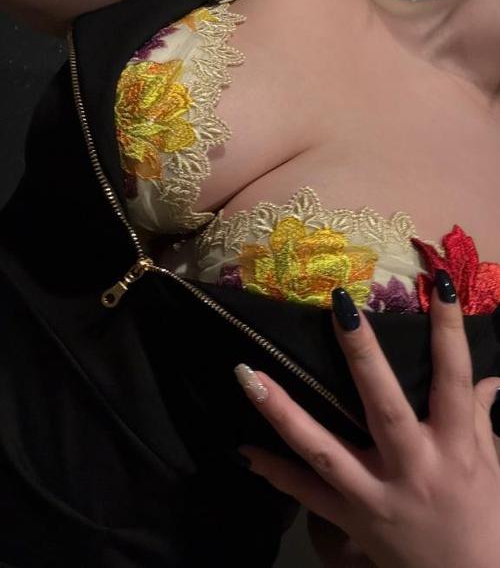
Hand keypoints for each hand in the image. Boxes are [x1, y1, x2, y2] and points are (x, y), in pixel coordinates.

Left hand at [234, 274, 499, 567]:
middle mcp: (413, 467)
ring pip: (323, 449)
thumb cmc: (485, 520)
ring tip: (247, 374)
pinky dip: (275, 472)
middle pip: (382, 405)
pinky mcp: (350, 519)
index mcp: (455, 447)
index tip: (441, 286)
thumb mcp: (491, 466)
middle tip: (339, 308)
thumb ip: (483, 418)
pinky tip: (243, 450)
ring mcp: (375, 494)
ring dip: (283, 411)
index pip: (454, 378)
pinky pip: (307, 494)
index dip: (450, 331)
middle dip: (362, 356)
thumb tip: (490, 378)